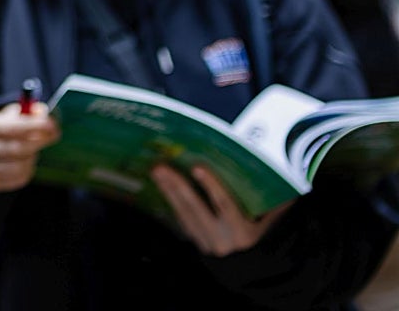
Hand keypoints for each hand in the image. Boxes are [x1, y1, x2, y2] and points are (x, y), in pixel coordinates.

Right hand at [0, 102, 60, 192]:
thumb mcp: (7, 113)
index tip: (52, 124)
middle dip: (38, 140)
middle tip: (52, 134)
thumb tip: (43, 113)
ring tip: (32, 147)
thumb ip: (26, 112)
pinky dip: (29, 168)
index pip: (9, 127)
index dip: (34, 126)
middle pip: (16, 148)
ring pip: (20, 165)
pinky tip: (26, 159)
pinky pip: (19, 178)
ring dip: (33, 154)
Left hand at [151, 164, 291, 256]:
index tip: (197, 168)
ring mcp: (206, 242)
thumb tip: (285, 176)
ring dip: (168, 191)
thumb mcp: (275, 224)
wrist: (259, 276)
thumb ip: (278, 204)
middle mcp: (221, 238)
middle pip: (195, 208)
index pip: (225, 205)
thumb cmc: (268, 240)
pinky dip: (171, 203)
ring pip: (184, 214)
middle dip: (177, 187)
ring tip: (157, 171)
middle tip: (161, 167)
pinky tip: (162, 187)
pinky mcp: (198, 242)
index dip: (211, 186)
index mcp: (242, 232)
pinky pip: (182, 221)